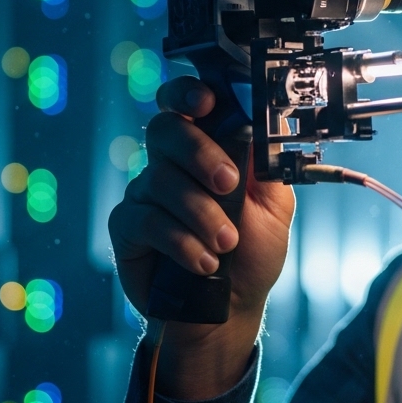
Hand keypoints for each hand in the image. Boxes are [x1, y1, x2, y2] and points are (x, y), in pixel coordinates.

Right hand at [108, 76, 294, 398]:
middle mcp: (172, 164)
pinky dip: (180, 241)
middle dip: (198, 152)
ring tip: (226, 243)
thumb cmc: (250, 254)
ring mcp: (146, 194)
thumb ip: (264, 164)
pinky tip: (204, 262)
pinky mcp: (127, 228)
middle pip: (166, 129)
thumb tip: (258, 124)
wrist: (229, 309)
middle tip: (227, 184)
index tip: (206, 102)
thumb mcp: (274, 206)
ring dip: (199, 212)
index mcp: (209, 148)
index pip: (187, 103)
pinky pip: (145, 220)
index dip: (188, 93)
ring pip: (159, 178)